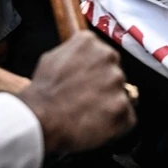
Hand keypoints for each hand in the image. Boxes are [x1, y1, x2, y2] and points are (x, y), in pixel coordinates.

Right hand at [19, 31, 135, 152]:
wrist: (40, 119)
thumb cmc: (42, 92)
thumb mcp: (52, 58)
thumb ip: (74, 53)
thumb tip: (83, 60)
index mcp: (90, 42)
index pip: (103, 55)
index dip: (95, 72)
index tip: (87, 82)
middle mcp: (109, 57)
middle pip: (114, 74)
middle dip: (104, 87)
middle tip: (86, 100)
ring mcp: (118, 82)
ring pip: (123, 95)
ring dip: (110, 104)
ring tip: (89, 114)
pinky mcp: (124, 108)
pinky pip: (127, 117)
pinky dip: (116, 124)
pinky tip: (97, 125)